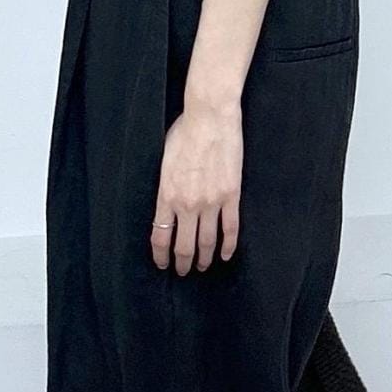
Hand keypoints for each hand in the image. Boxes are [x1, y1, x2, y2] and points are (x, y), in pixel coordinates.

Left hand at [151, 102, 241, 273]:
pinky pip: (230, 228)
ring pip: (206, 241)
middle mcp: (187, 204)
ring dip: (203, 258)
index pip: (160, 236)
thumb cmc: (184, 133)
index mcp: (166, 196)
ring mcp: (211, 202)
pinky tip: (225, 255)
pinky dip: (228, 246)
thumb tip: (166, 205)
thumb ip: (165, 187)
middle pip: (183, 246)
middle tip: (183, 272)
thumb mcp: (163, 162)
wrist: (209, 118)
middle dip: (182, 263)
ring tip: (202, 266)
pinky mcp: (231, 196)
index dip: (161, 255)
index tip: (162, 264)